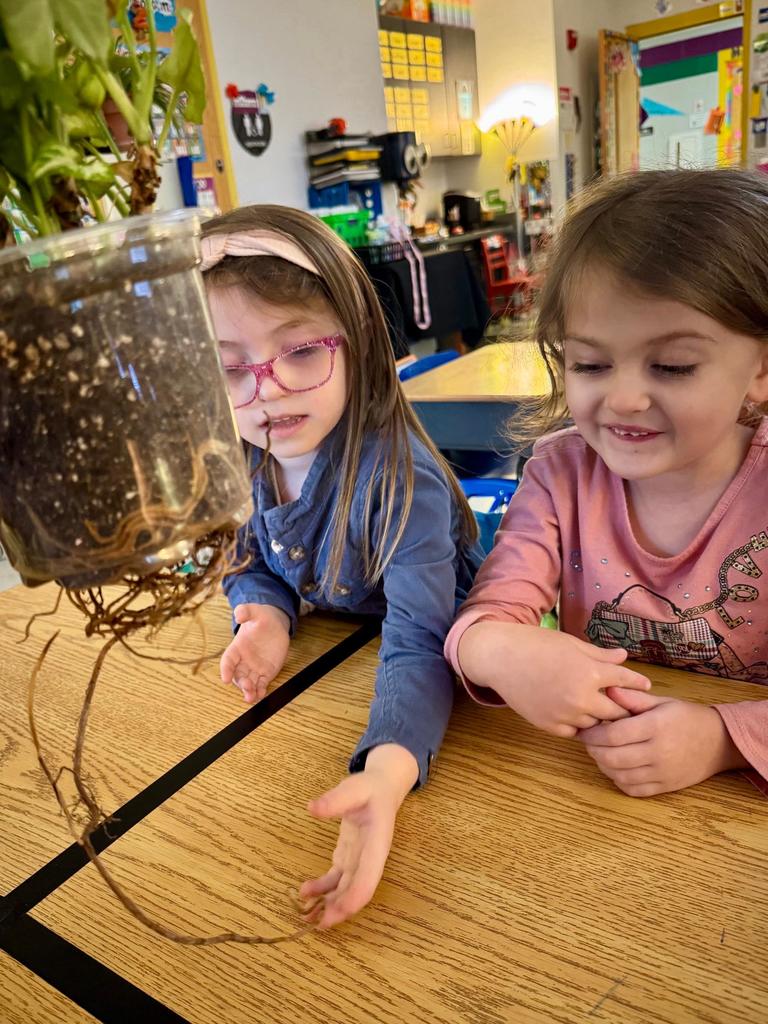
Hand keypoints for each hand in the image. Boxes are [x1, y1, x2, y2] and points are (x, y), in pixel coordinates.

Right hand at [219, 603, 289, 702]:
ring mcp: (254, 668)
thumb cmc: (261, 617)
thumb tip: (238, 614)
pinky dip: (260, 691)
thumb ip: (246, 611)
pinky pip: (261, 684)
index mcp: (237, 647)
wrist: (274, 624)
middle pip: (238, 675)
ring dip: (249, 691)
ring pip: (249, 683)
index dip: (225, 669)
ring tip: (252, 698)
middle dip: (240, 683)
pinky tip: (261, 695)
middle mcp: (243, 660)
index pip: (228, 660)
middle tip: (246, 688)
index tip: (225, 678)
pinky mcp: (266, 672)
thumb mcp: (254, 611)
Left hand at [299, 744, 417, 928]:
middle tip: (317, 924)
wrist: (381, 788)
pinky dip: (322, 889)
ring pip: (345, 890)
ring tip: (307, 916)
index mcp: (377, 844)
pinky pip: (336, 879)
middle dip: (340, 910)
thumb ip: (336, 799)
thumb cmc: (370, 788)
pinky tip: (306, 892)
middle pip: (357, 890)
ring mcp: (359, 861)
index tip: (338, 912)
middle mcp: (370, 858)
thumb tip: (312, 808)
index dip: (355, 897)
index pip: (369, 877)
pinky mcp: (348, 858)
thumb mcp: (355, 788)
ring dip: (329, 905)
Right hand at [458, 622, 650, 736]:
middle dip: (622, 708)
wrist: (501, 658)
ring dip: (599, 718)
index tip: (645, 685)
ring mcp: (564, 714)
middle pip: (615, 712)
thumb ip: (600, 655)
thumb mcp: (572, 643)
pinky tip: (576, 715)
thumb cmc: (536, 644)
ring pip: (595, 725)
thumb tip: (624, 657)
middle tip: (628, 707)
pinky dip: (577, 726)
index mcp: (589, 672)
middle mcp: (581, 697)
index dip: (637, 682)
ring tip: (600, 712)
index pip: (624, 681)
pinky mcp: (549, 725)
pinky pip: (573, 733)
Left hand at [578, 688, 748, 796]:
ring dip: (604, 766)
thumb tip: (607, 690)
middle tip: (589, 742)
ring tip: (600, 753)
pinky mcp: (665, 787)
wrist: (718, 742)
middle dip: (594, 750)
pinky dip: (619, 781)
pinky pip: (634, 790)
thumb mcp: (661, 701)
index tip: (584, 730)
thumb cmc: (685, 717)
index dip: (593, 734)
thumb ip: (633, 698)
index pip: (614, 734)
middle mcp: (658, 752)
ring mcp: (662, 773)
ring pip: (620, 775)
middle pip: (613, 757)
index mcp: (655, 727)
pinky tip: (617, 769)